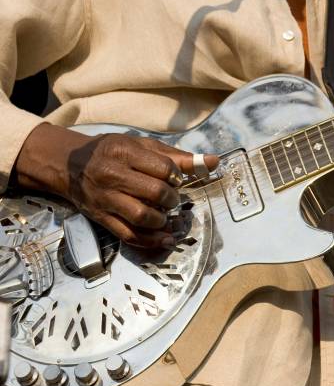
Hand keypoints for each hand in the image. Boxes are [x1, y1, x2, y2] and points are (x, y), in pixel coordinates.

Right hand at [14, 123, 218, 247]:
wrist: (69, 165)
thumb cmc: (111, 152)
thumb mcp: (141, 145)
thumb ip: (178, 156)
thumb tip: (213, 161)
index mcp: (124, 152)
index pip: (164, 168)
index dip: (177, 176)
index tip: (176, 178)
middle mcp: (112, 175)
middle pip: (155, 192)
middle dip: (172, 198)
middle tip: (171, 198)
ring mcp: (106, 199)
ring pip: (142, 216)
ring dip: (163, 219)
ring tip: (165, 214)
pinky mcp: (102, 218)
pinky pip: (129, 234)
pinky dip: (151, 240)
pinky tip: (165, 238)